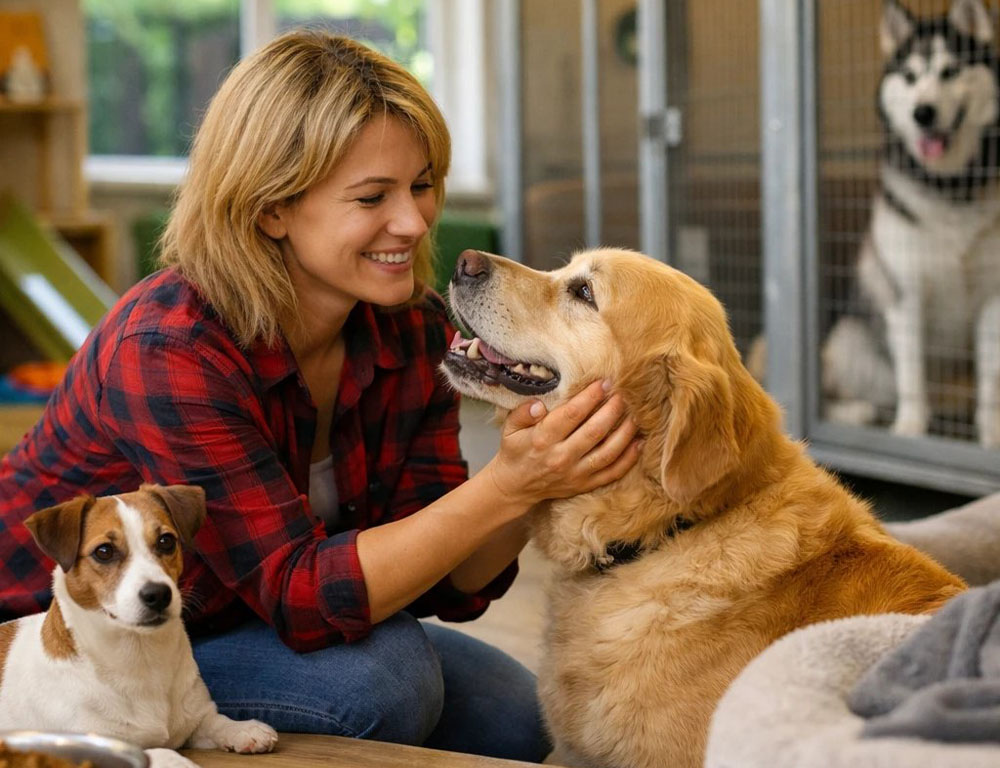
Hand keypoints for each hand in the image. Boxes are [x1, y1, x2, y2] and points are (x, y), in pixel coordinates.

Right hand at [484, 380, 640, 506]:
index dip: (590, 397)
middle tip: (622, 394)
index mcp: (543, 439)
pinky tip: (638, 443)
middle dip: (612, 410)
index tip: (603, 383)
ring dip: (625, 433)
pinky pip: (612, 473)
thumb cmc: (515, 451)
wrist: (515, 487)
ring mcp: (575, 473)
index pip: (571, 415)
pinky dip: (628, 459)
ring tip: (634, 415)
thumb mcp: (509, 428)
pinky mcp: (584, 485)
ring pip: (608, 453)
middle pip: (594, 431)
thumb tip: (539, 404)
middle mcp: (561, 457)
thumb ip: (522, 412)